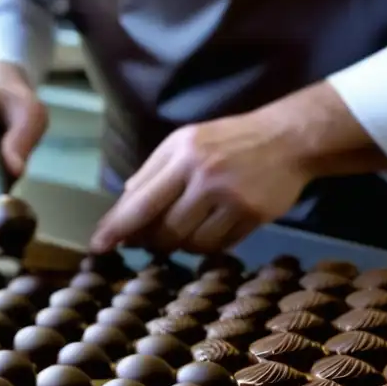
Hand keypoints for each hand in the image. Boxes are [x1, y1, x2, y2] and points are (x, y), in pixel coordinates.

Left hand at [90, 112, 310, 254]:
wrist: (289, 138)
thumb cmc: (228, 140)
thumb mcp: (185, 141)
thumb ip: (152, 172)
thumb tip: (123, 206)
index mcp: (182, 154)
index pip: (141, 201)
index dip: (117, 228)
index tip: (97, 247)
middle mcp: (205, 175)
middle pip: (164, 230)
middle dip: (150, 241)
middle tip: (147, 241)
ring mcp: (231, 198)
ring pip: (190, 243)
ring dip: (180, 245)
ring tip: (183, 230)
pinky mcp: (253, 215)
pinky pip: (218, 246)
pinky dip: (207, 246)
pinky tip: (209, 229)